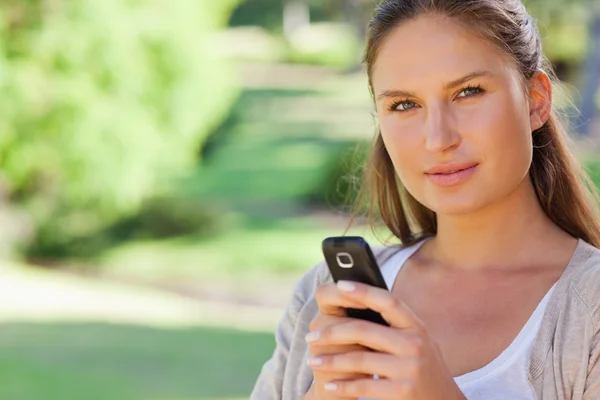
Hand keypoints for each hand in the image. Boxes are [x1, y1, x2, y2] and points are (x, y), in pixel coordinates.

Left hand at [305, 281, 465, 399]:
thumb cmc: (423, 368)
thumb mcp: (418, 341)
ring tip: (313, 361)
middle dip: (332, 332)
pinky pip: (363, 385)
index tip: (340, 284)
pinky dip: (343, 386)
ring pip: (358, 359)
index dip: (364, 291)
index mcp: (417, 326)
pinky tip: (330, 385)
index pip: (388, 301)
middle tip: (311, 335)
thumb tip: (356, 298)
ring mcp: (409, 369)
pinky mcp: (401, 392)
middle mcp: (414, 344)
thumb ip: (395, 325)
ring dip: (330, 361)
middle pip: (364, 330)